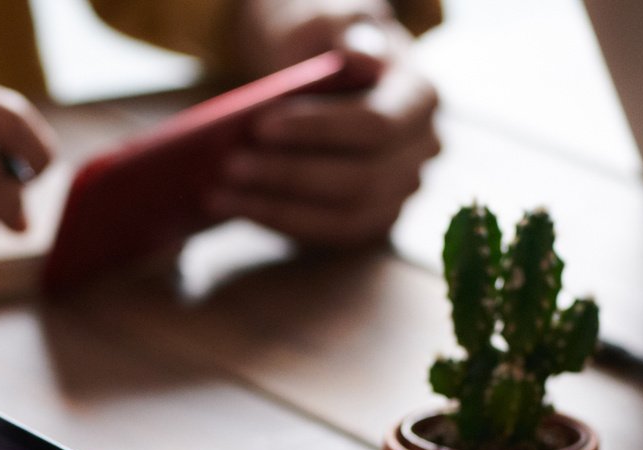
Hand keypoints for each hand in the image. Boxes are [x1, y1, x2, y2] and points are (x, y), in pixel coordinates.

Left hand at [212, 12, 439, 247]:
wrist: (333, 69)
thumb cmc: (329, 42)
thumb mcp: (329, 21)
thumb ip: (341, 30)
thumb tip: (357, 54)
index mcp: (419, 97)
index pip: (375, 125)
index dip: (318, 130)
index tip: (261, 125)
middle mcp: (421, 150)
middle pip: (360, 179)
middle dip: (289, 175)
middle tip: (230, 166)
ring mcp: (402, 191)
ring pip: (345, 217)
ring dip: (278, 209)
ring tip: (221, 194)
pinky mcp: (374, 218)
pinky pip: (330, 235)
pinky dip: (281, 224)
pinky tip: (238, 208)